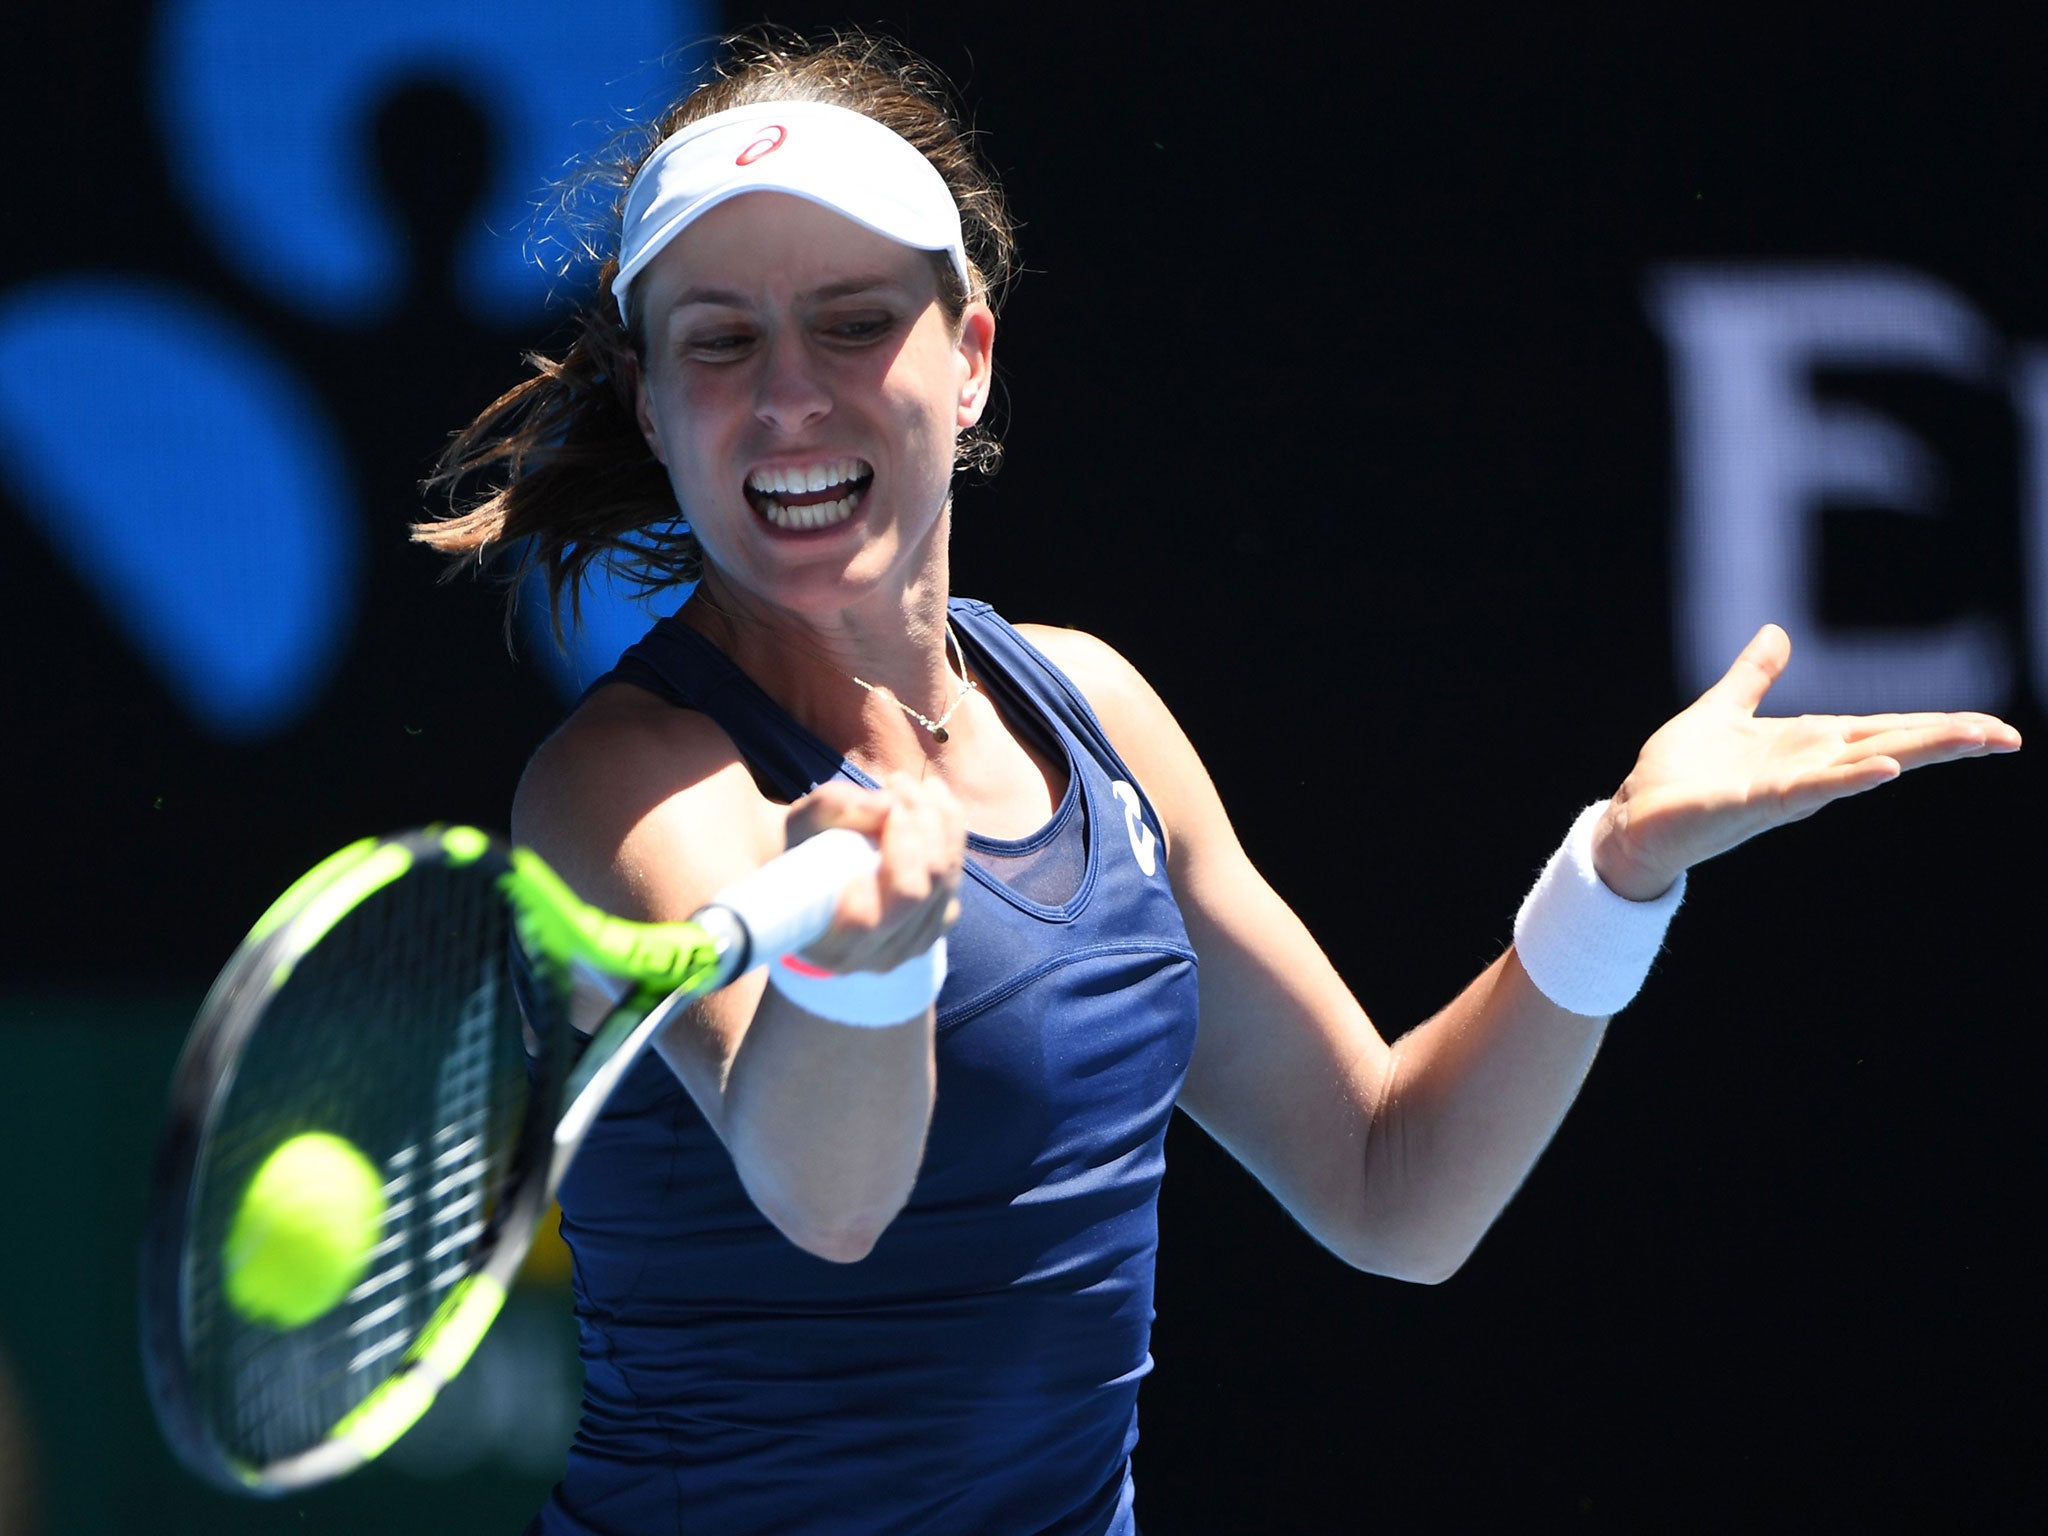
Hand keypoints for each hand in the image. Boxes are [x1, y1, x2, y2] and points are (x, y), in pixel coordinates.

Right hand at [784, 774, 965, 972]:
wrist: (814, 880)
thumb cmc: (799, 854)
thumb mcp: (798, 826)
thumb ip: (831, 809)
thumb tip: (887, 804)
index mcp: (831, 944)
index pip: (874, 911)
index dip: (893, 852)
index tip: (887, 801)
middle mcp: (877, 957)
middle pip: (923, 890)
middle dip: (922, 823)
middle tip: (898, 781)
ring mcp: (912, 946)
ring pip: (946, 880)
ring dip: (940, 820)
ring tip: (916, 784)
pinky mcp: (935, 927)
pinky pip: (955, 878)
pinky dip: (952, 835)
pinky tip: (933, 805)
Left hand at [1592, 624, 2022, 899]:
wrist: (1633, 817)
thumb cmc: (1678, 774)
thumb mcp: (1722, 710)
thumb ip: (1753, 675)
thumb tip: (1777, 632)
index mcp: (1806, 744)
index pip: (1886, 728)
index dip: (1938, 723)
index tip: (1996, 726)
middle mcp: (1808, 767)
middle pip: (1891, 745)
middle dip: (1949, 739)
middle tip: (2009, 737)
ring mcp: (1786, 787)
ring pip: (1863, 764)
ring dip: (1916, 752)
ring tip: (1970, 739)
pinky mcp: (1754, 802)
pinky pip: (1809, 788)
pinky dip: (1849, 777)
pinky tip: (1886, 767)